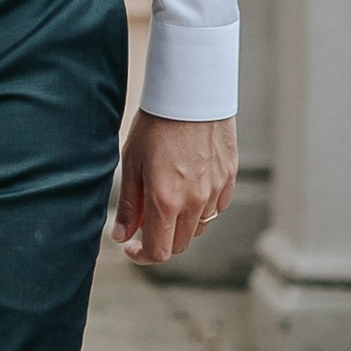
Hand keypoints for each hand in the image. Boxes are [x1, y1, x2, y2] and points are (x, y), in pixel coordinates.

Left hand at [112, 111, 236, 270]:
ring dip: (181, 224)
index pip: (159, 251)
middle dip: (160, 240)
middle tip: (145, 222)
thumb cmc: (155, 125)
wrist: (190, 93)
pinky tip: (188, 187)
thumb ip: (129, 206)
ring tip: (166, 199)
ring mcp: (215, 191)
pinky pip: (216, 207)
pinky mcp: (229, 178)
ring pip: (199, 227)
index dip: (142, 256)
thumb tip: (121, 236)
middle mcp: (194, 202)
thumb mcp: (132, 163)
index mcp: (165, 201)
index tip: (132, 247)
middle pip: (179, 244)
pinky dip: (201, 208)